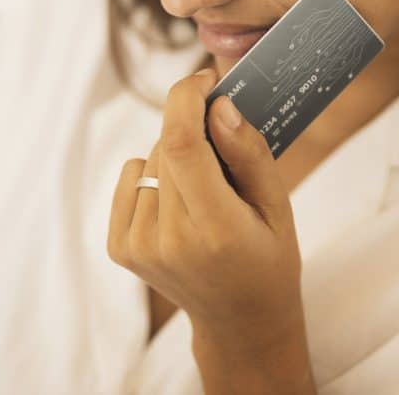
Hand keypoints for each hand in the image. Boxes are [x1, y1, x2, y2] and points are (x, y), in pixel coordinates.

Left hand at [107, 66, 304, 336]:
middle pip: (167, 146)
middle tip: (223, 153)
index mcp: (215, 229)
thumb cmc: (267, 257)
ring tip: (204, 192)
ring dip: (176, 158)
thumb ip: (248, 153)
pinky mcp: (120, 247)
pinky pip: (131, 177)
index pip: (182, 145)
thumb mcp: (278, 205)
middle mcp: (168, 240)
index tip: (205, 79)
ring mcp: (138, 246)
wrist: (238, 320)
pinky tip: (179, 205)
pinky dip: (154, 177)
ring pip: (150, 160)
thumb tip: (218, 106)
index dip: (187, 99)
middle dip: (194, 129)